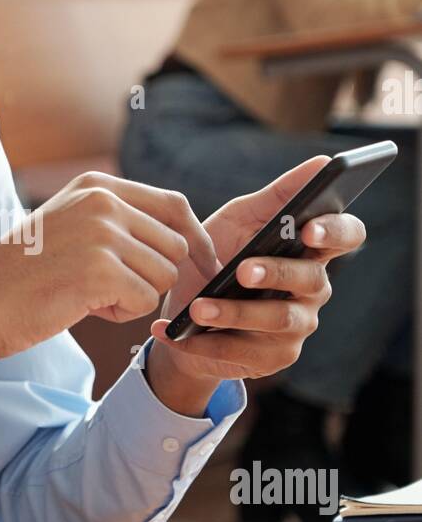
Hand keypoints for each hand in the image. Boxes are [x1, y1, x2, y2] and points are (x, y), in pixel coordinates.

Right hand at [0, 170, 218, 364]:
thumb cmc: (25, 275)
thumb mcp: (71, 225)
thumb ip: (118, 220)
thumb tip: (183, 236)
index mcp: (97, 185)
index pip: (174, 206)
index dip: (197, 240)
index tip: (204, 267)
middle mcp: (103, 200)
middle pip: (175, 245)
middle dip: (155, 277)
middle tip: (113, 291)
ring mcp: (102, 233)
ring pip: (163, 276)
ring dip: (135, 296)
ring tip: (89, 295)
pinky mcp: (100, 271)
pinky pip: (144, 300)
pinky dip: (121, 313)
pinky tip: (84, 307)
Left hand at [147, 156, 365, 398]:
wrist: (183, 317)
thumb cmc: (217, 259)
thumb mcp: (238, 222)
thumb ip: (276, 197)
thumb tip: (323, 163)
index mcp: (311, 249)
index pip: (347, 235)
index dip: (335, 232)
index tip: (308, 228)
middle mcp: (313, 288)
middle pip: (311, 280)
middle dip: (276, 273)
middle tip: (242, 271)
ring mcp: (297, 326)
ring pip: (277, 320)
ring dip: (234, 313)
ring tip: (197, 308)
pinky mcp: (274, 358)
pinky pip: (244, 352)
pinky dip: (205, 342)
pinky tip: (174, 332)